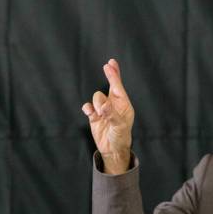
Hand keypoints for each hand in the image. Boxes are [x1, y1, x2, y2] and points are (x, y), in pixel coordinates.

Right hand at [82, 59, 133, 173]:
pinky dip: (88, 108)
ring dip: (98, 104)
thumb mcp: (120, 127)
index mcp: (124, 105)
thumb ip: (112, 115)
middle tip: (108, 65)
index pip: (118, 87)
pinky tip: (90, 113)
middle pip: (109, 86)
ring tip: (102, 115)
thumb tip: (103, 105)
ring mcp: (103, 109)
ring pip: (96, 97)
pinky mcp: (94, 115)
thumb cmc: (121, 137)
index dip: (114, 75)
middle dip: (110, 77)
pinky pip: (88, 107)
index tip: (110, 64)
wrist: (112, 149)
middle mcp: (113, 105)